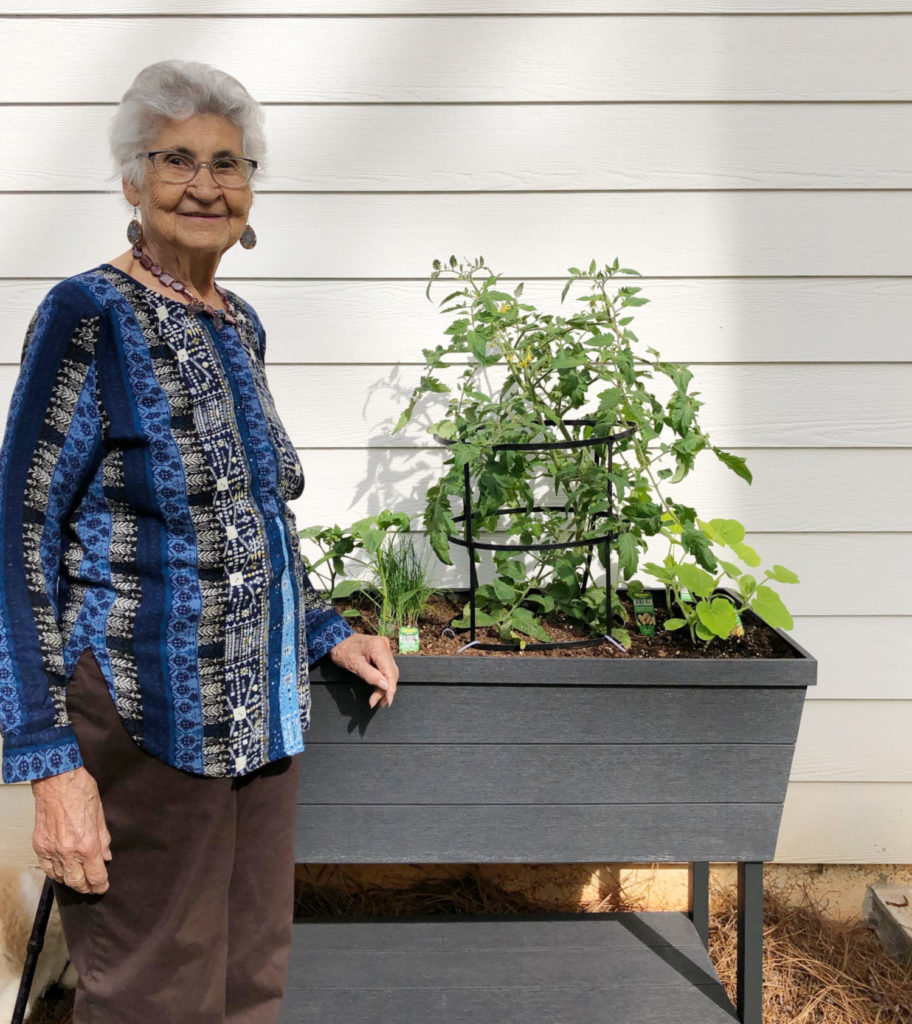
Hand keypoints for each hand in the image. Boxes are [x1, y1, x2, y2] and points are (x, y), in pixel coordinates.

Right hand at [31, 766, 111, 893]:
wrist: (57, 780)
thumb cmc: (80, 790)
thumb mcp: (100, 814)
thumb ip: (103, 839)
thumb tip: (106, 855)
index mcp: (87, 844)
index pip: (95, 875)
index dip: (100, 885)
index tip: (103, 887)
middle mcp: (68, 851)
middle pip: (77, 882)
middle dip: (87, 888)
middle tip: (92, 888)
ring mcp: (52, 850)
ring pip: (60, 877)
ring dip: (71, 881)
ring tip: (78, 880)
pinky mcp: (40, 845)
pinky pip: (47, 867)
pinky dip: (55, 873)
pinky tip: (61, 871)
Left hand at [328, 633, 398, 708]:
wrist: (337, 639)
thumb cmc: (342, 650)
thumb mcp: (354, 665)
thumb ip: (370, 675)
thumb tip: (385, 686)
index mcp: (378, 647)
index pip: (390, 672)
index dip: (390, 689)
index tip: (387, 701)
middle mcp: (384, 646)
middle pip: (391, 673)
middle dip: (386, 690)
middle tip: (379, 703)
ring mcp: (384, 647)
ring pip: (391, 671)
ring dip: (386, 686)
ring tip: (379, 699)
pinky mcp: (382, 650)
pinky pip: (387, 667)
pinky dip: (384, 678)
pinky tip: (380, 688)